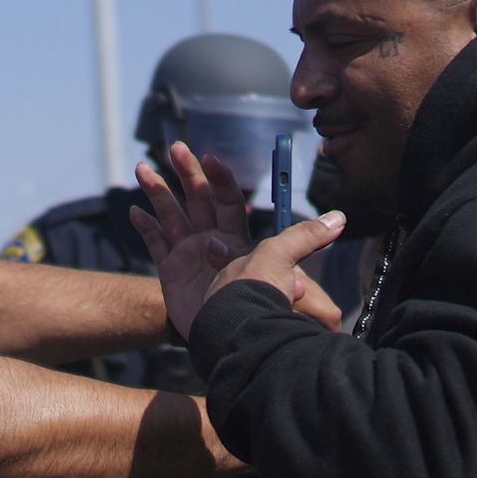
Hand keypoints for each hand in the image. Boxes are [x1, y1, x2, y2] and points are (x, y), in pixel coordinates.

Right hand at [131, 144, 347, 339]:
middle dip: (186, 172)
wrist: (231, 330)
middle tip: (175, 147)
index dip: (220, 177)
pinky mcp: (171, 271)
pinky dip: (145, 227)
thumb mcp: (284, 258)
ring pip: (171, 214)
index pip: (227, 198)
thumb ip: (307, 236)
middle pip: (197, 198)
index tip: (209, 158)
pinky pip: (156, 243)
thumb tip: (341, 219)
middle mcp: (212, 239)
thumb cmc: (257, 294)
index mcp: (236, 235)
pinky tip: (135, 211)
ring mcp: (189, 254)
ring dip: (158, 190)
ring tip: (142, 169)